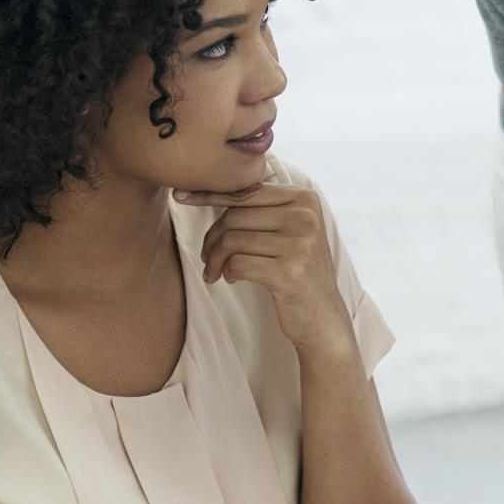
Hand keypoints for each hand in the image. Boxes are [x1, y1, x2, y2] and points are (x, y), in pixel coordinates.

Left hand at [175, 183, 352, 355]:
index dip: (210, 194)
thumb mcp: (289, 232)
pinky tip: (232, 280)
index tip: (180, 196)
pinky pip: (237, 263)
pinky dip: (227, 273)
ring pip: (231, 239)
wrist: (323, 317)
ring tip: (215, 272)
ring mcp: (300, 244)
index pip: (247, 191)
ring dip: (215, 259)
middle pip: (235, 216)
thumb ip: (263, 208)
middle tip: (208, 258)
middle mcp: (306, 217)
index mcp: (306, 199)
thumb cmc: (296, 271)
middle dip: (212, 238)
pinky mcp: (288, 272)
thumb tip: (209, 186)